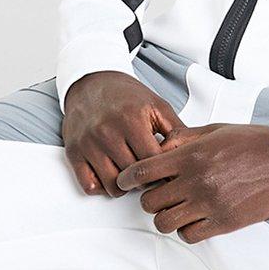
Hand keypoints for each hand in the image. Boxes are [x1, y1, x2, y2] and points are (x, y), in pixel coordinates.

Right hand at [62, 72, 184, 195]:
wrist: (92, 82)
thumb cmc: (125, 96)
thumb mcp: (157, 106)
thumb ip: (177, 129)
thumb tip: (194, 153)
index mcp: (131, 119)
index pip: (152, 162)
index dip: (163, 172)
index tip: (167, 171)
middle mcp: (107, 132)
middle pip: (133, 177)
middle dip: (145, 180)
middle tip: (151, 175)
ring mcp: (88, 143)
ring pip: (112, 185)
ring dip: (124, 187)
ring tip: (131, 176)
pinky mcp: (74, 152)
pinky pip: (89, 185)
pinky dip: (101, 187)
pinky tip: (110, 175)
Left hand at [118, 123, 268, 242]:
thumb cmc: (253, 143)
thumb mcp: (215, 131)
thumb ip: (183, 140)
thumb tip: (157, 147)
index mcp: (192, 155)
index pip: (143, 171)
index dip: (126, 178)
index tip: (124, 181)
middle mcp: (197, 181)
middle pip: (149, 201)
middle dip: (149, 198)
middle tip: (158, 194)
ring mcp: (210, 204)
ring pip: (164, 223)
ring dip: (165, 218)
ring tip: (175, 210)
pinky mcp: (224, 222)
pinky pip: (189, 235)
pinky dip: (186, 230)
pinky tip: (193, 220)